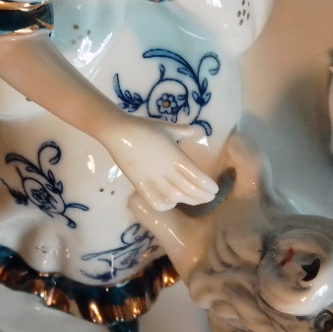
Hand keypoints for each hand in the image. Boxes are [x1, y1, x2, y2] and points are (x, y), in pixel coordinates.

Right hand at [99, 116, 218, 210]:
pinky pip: (155, 200)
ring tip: (196, 201)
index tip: (214, 189)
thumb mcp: (167, 127)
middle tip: (209, 198)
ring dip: (188, 201)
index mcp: (175, 156)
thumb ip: (183, 131)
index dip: (208, 186)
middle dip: (202, 196)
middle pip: (188, 189)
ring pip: (174, 197)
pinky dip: (166, 204)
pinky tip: (171, 202)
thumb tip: (195, 130)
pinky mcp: (139, 184)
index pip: (197, 176)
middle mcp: (166, 170)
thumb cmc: (144, 127)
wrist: (118, 132)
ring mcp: (152, 179)